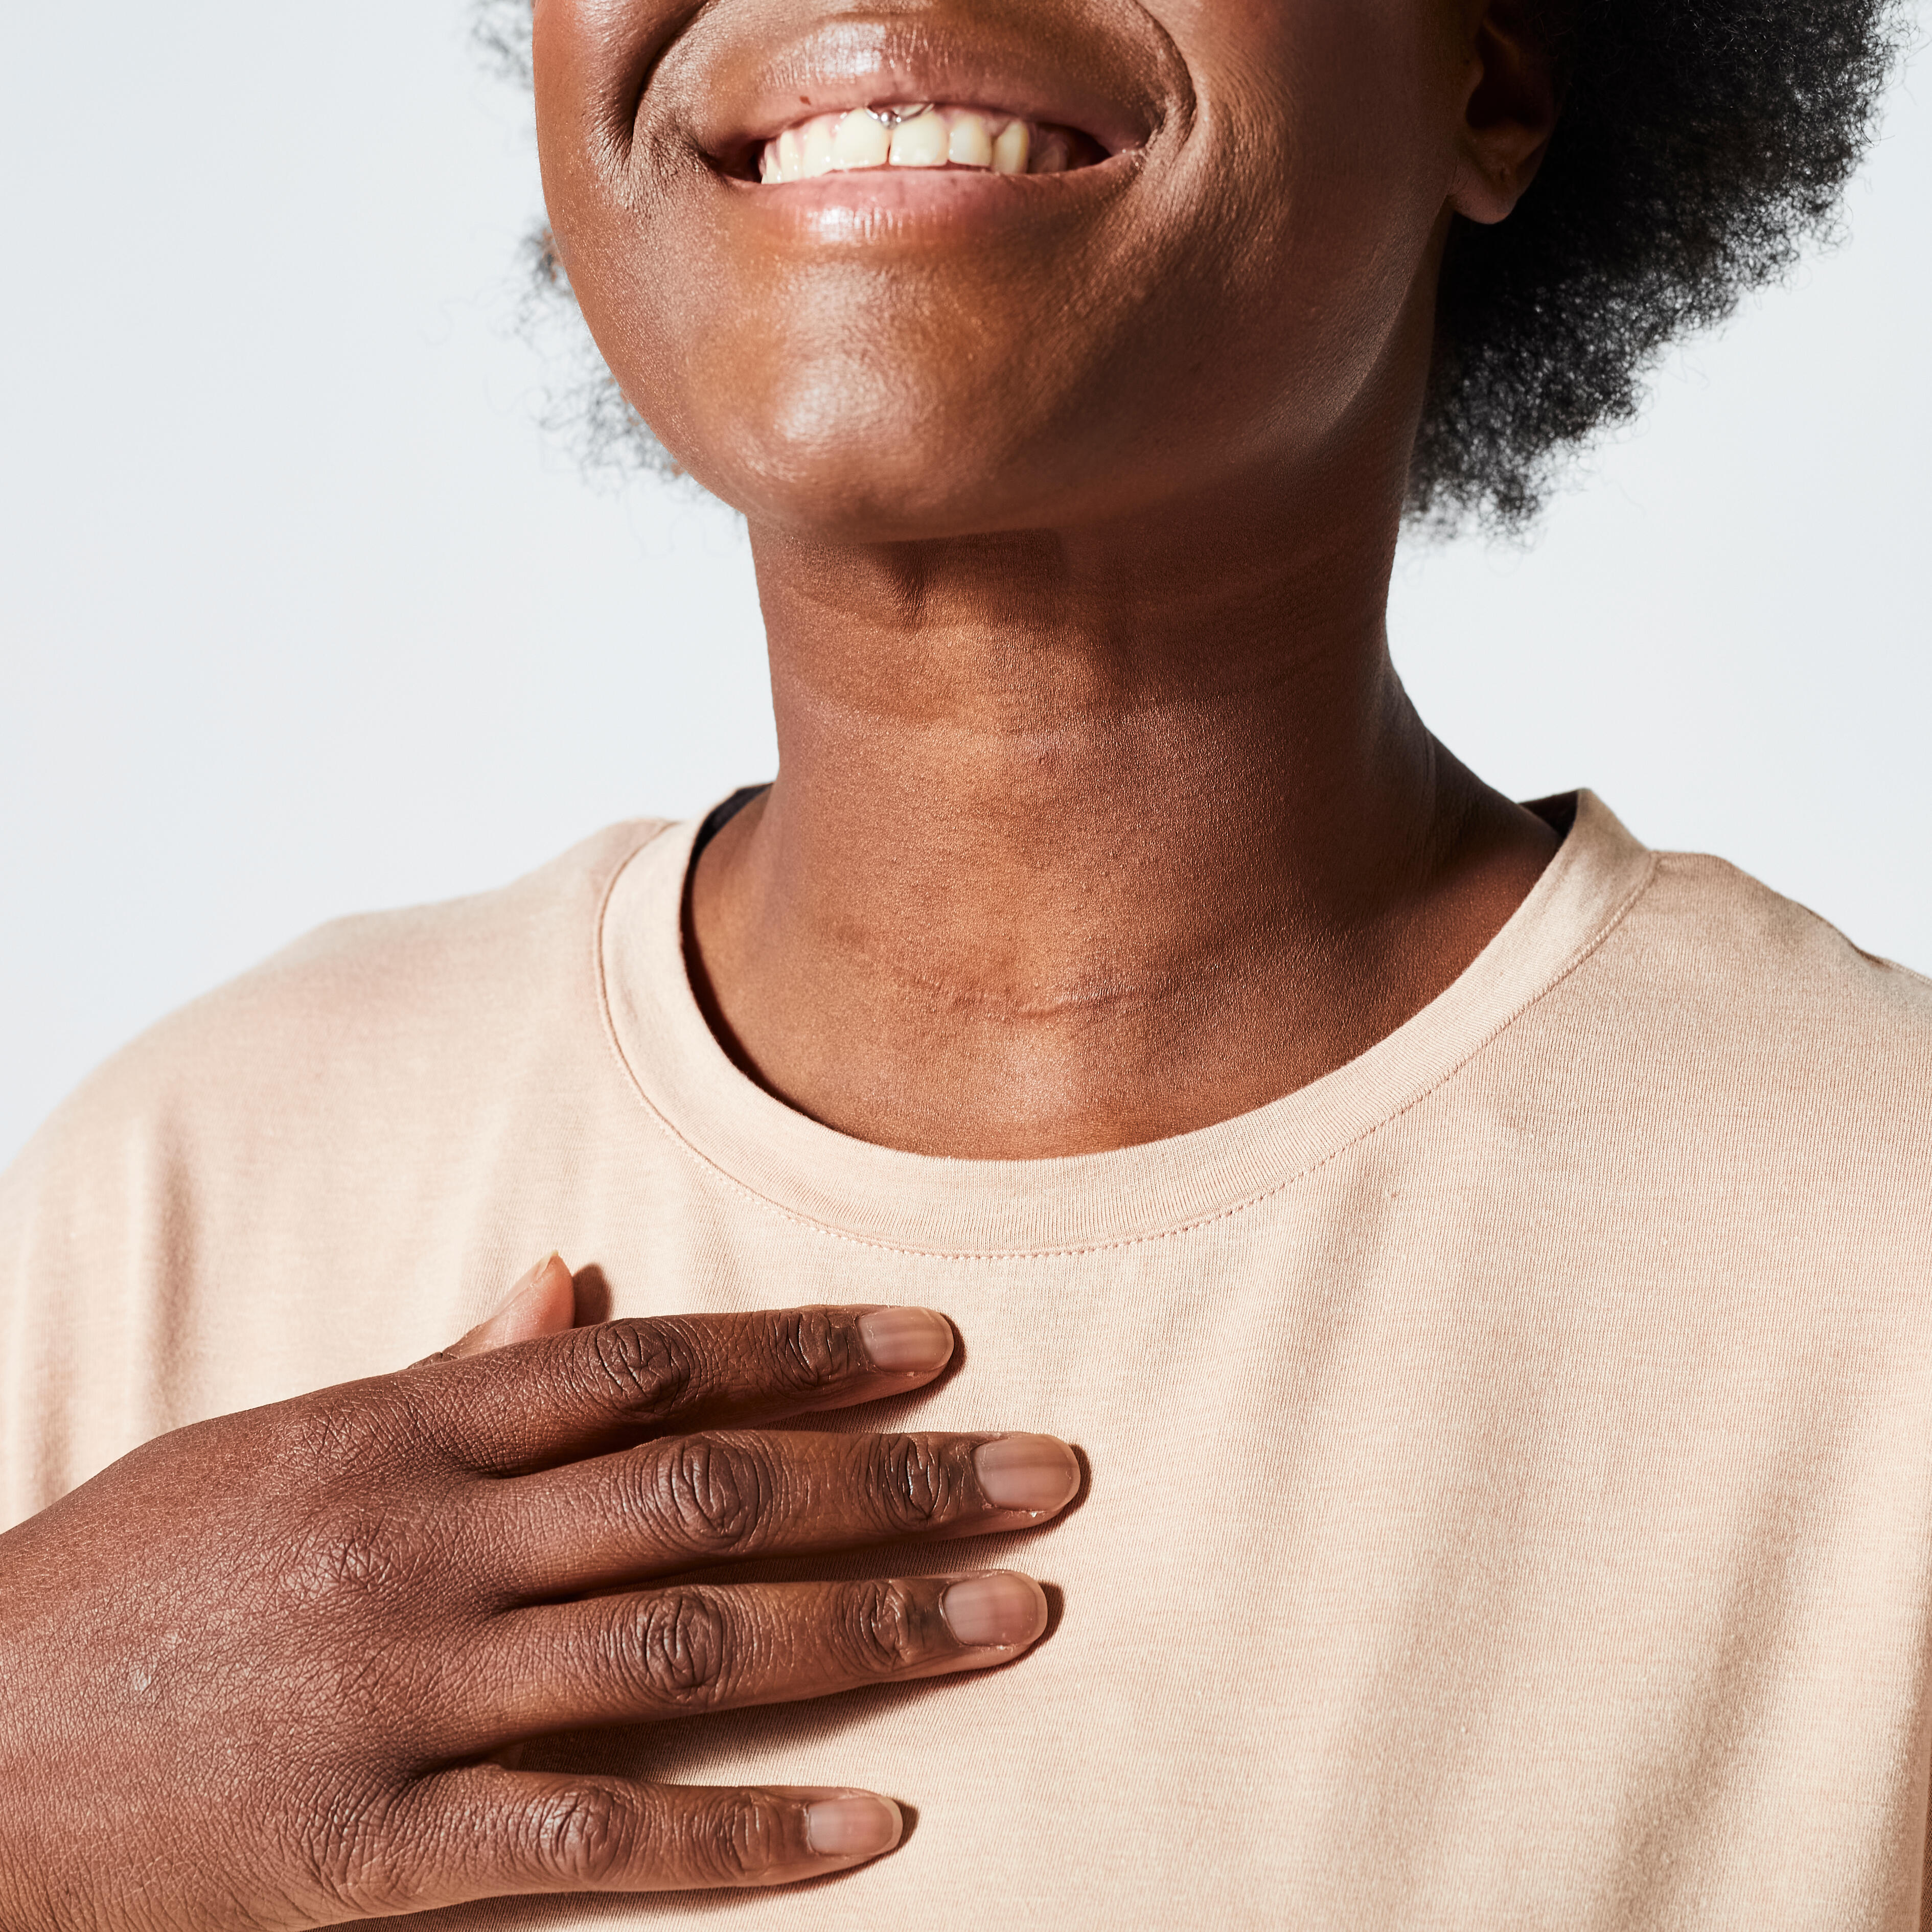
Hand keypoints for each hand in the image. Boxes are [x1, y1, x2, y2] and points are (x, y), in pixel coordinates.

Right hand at [0, 1257, 1077, 1927]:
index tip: (937, 1341)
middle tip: (1047, 1472)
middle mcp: (427, 1544)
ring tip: (1017, 1616)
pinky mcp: (372, 1851)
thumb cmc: (139, 1576)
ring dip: (867, 1629)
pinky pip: (591, 1838)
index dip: (806, 1348)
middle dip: (888, 1481)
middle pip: (704, 1493)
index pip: (650, 1363)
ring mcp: (406, 1695)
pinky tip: (873, 1826)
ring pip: (682, 1647)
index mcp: (406, 1429)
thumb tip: (573, 1284)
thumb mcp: (285, 1438)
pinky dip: (741, 1833)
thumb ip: (446, 1371)